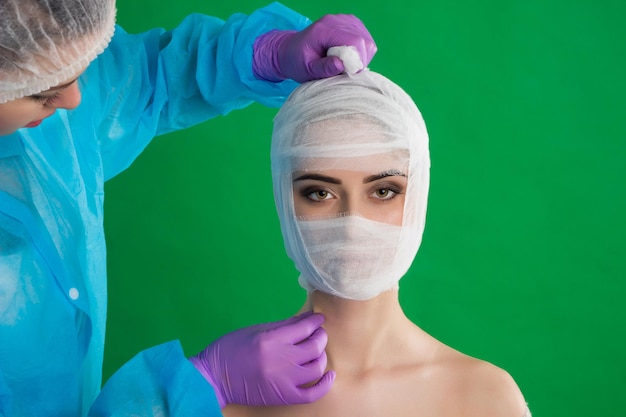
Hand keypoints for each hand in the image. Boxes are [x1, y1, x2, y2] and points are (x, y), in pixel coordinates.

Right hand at [189, 312, 334, 406]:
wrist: (214, 378)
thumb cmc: (231, 349)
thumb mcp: (255, 330)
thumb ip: (283, 326)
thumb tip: (305, 319)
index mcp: (271, 340)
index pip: (304, 328)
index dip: (315, 321)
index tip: (318, 318)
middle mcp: (280, 360)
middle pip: (314, 346)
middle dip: (321, 337)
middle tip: (318, 333)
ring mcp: (284, 380)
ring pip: (317, 367)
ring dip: (321, 356)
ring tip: (317, 351)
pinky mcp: (284, 396)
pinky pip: (312, 393)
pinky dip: (324, 384)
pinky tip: (329, 375)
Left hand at [253, 14, 376, 81]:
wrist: (291, 50)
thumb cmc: (297, 62)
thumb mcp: (306, 70)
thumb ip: (323, 68)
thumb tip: (340, 65)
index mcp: (323, 30)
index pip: (354, 41)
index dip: (358, 60)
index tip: (350, 73)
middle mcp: (335, 20)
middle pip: (363, 40)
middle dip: (360, 60)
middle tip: (347, 71)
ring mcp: (344, 19)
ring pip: (367, 39)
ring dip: (361, 56)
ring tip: (346, 65)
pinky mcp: (349, 23)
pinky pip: (365, 37)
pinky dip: (361, 51)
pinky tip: (348, 57)